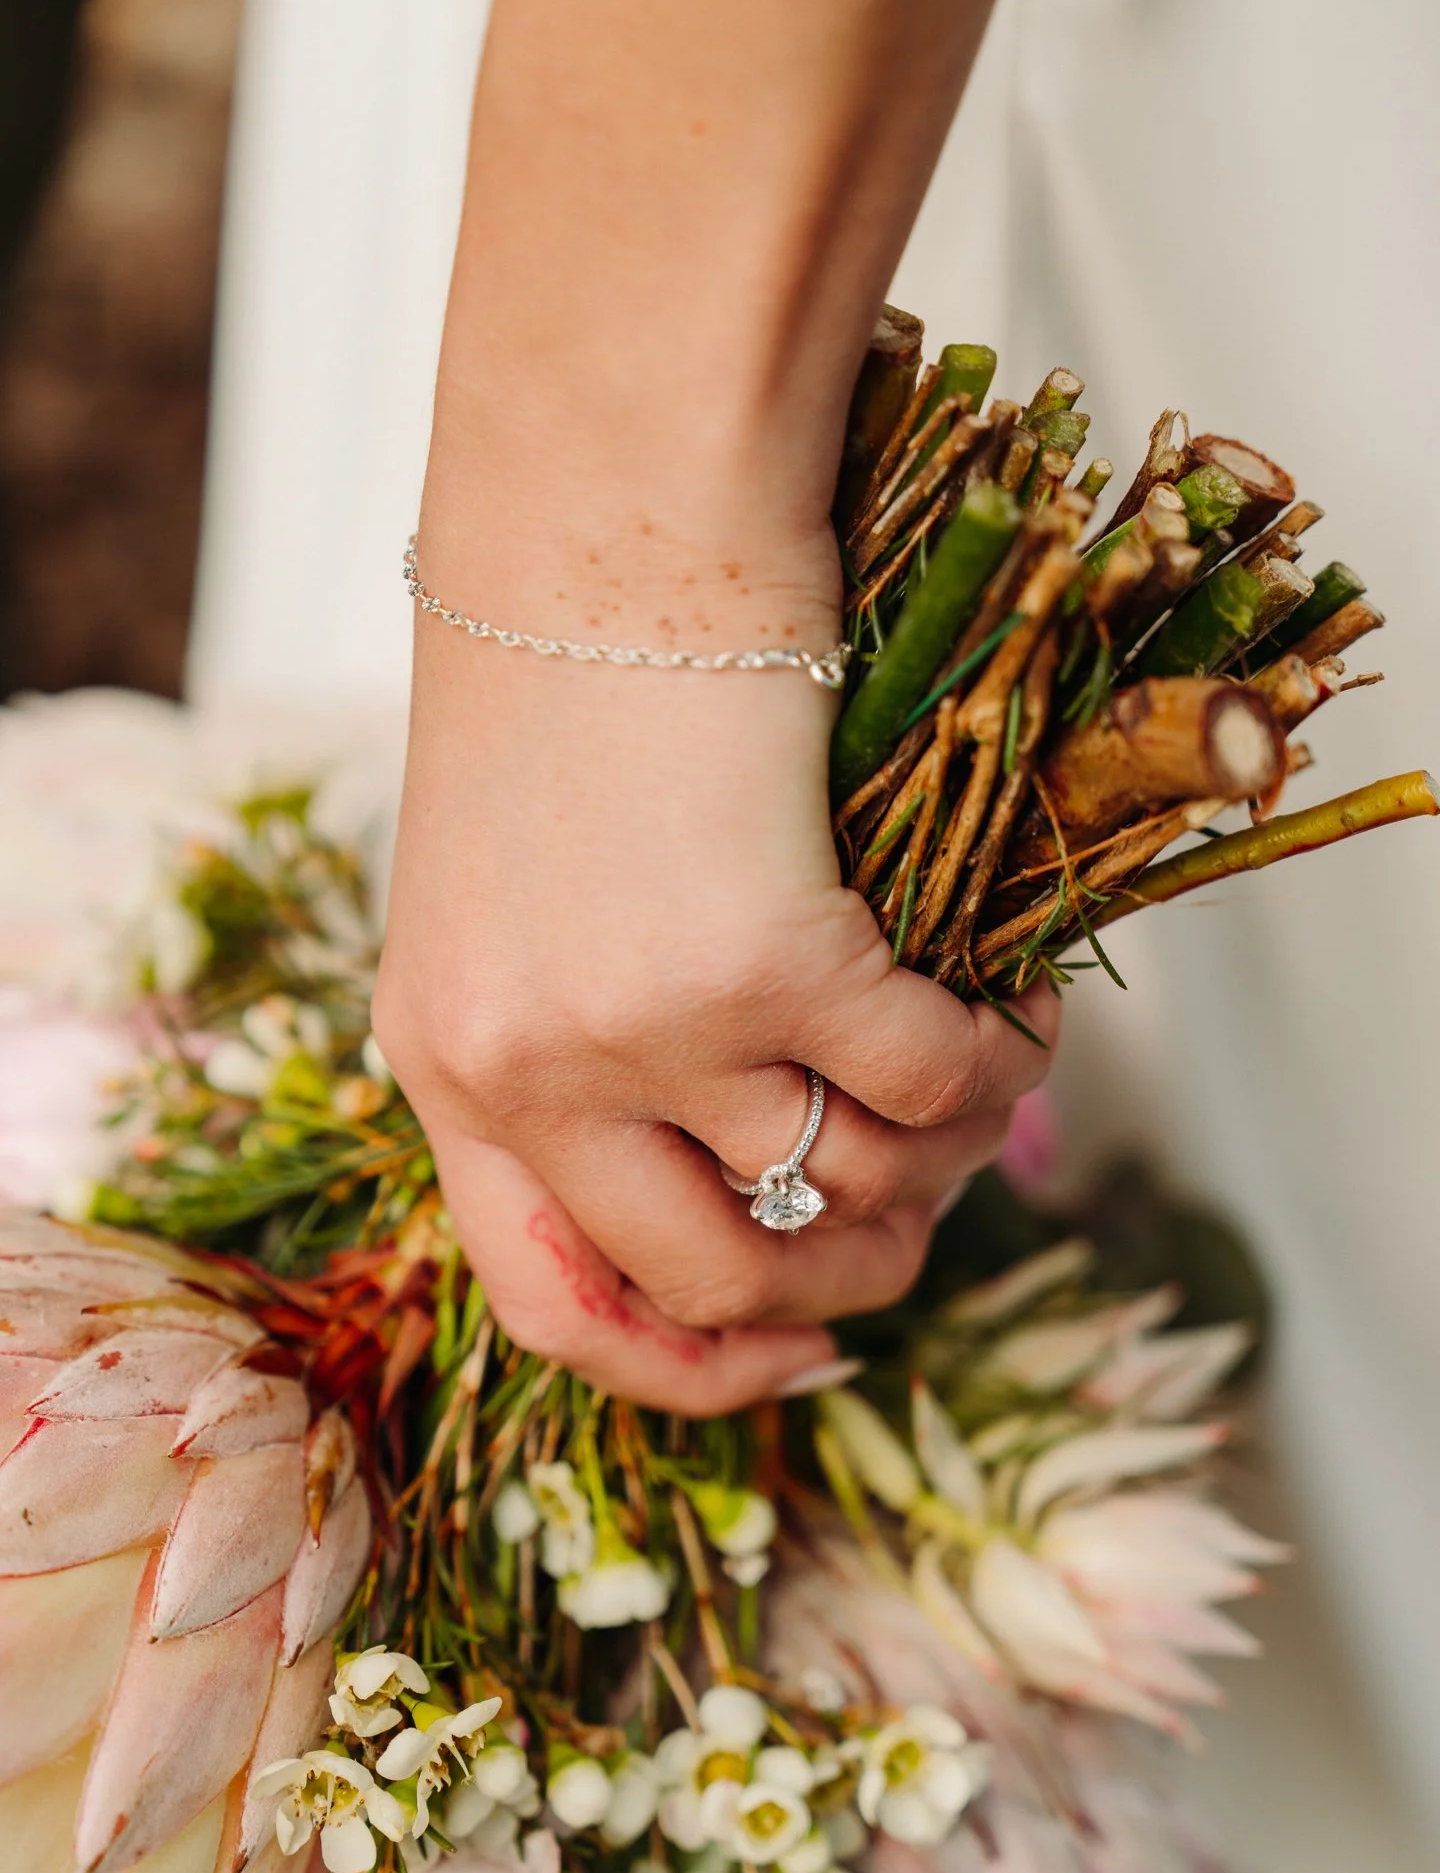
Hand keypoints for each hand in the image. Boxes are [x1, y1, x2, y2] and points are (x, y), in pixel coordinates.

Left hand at [375, 521, 1056, 1413]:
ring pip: (844, 1193)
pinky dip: (999, 1067)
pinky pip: (932, 1087)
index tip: (793, 1348)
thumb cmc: (569, 681)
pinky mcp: (768, 957)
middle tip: (919, 1215)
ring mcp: (641, 1030)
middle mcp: (526, 1073)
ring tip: (974, 1079)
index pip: (548, 1309)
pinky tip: (1014, 1012)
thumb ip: (576, 1045)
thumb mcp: (517, 897)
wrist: (604, 504)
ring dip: (942, 1161)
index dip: (686, 1368)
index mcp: (445, 1065)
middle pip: (714, 1287)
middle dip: (846, 1288)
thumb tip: (749, 1182)